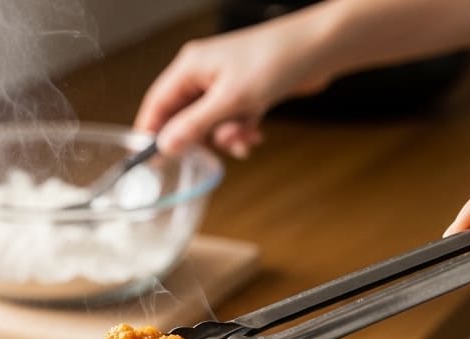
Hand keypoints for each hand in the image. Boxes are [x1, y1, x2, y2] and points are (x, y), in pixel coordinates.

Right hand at [134, 17, 333, 157]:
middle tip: (207, 154)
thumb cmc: (275, 61)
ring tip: (243, 138)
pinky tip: (254, 134)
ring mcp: (223, 83)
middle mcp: (202, 74)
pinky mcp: (243, 91)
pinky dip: (239, 131)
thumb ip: (194, 125)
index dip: (151, 132)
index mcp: (190, 67)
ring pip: (209, 123)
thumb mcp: (230, 101)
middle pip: (182, 117)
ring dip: (224, 137)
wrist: (319, 47)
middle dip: (199, 138)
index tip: (151, 160)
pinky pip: (229, 120)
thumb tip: (164, 146)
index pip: (156, 104)